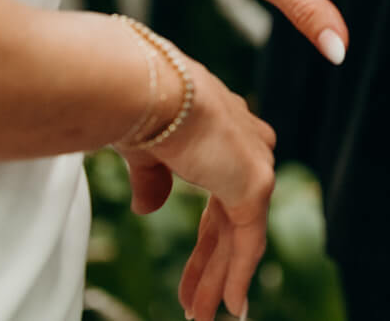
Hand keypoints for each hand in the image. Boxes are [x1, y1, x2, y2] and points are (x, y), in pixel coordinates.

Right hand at [119, 60, 276, 320]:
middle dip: (211, 263)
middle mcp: (247, 142)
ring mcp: (254, 161)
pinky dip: (237, 275)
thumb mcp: (144, 152)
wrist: (145, 90)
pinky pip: (249, 241)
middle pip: (229, 217)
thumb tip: (148, 208)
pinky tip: (230, 306)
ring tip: (204, 317)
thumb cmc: (135, 106)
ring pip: (240, 234)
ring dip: (219, 278)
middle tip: (197, 304)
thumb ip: (153, 180)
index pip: (221, 190)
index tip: (196, 264)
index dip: (209, 233)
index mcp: (222, 128)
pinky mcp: (255, 183)